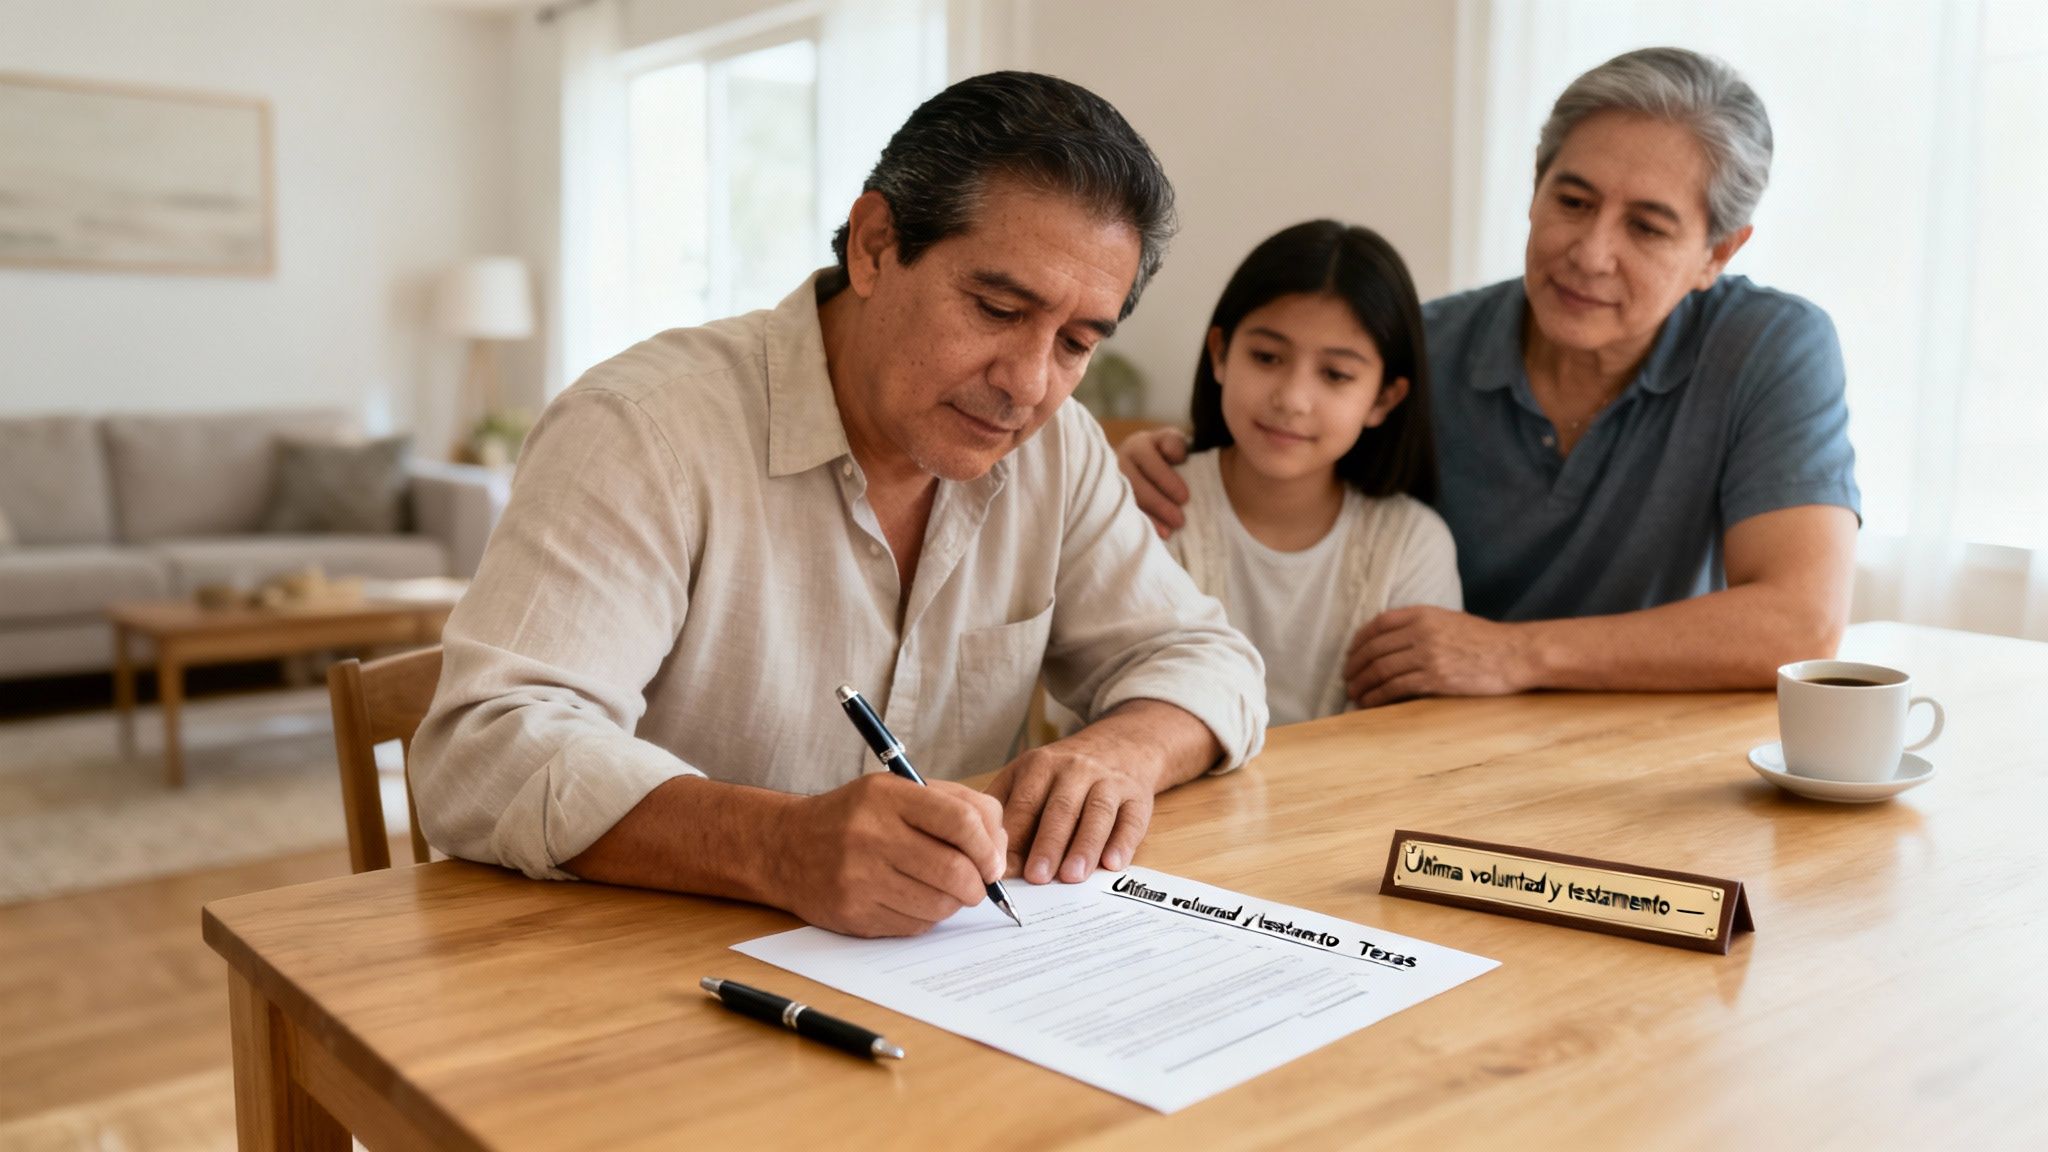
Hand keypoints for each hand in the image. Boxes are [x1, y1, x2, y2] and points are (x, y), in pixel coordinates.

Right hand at [772, 774, 1005, 936]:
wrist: (786, 847)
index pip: (961, 820)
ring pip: (938, 904)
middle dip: (978, 884)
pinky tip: (911, 899)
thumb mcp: (897, 791)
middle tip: (976, 884)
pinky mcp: (854, 913)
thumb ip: (954, 806)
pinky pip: (914, 926)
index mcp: (888, 796)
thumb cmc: (854, 817)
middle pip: (954, 870)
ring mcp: (860, 877)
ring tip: (941, 890)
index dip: (989, 846)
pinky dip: (925, 917)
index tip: (993, 862)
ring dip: (952, 903)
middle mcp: (872, 834)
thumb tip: (999, 849)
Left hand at [986, 731, 1162, 884]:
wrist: (1120, 746)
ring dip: (1084, 846)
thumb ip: (1008, 809)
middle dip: (1048, 844)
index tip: (1004, 869)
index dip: (1014, 838)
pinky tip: (1112, 864)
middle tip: (1037, 877)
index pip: (1025, 804)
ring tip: (1072, 876)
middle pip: (1060, 809)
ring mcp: (1109, 781)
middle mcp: (1076, 769)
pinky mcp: (1137, 796)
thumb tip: (985, 853)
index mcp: (1040, 765)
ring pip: (1097, 813)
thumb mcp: (1028, 775)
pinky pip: (1131, 820)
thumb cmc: (1063, 775)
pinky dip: (1123, 842)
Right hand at [1116, 426, 1190, 537]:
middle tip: (1179, 520)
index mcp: (1137, 446)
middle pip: (1135, 484)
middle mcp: (1119, 462)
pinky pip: (1120, 515)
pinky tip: (1151, 536)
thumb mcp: (1170, 443)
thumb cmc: (1162, 455)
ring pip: (1124, 502)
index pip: (1149, 461)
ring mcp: (1109, 483)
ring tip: (1167, 532)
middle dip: (1158, 503)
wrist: (1141, 467)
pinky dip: (1137, 527)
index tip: (1184, 498)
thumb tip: (1172, 454)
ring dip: (1147, 518)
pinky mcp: (1107, 502)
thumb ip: (1175, 443)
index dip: (1166, 479)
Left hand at [1344, 606, 1533, 707]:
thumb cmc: (1485, 640)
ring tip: (1354, 694)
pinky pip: (1395, 688)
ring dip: (1362, 684)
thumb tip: (1391, 642)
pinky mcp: (1435, 678)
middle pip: (1374, 649)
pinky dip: (1377, 697)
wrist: (1514, 654)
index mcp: (1423, 613)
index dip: (1358, 641)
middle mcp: (1421, 631)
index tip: (1350, 654)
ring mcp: (1427, 655)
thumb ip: (1420, 626)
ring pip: (1380, 669)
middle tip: (1347, 679)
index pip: (1378, 625)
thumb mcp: (1449, 621)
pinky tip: (1369, 703)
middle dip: (1354, 666)